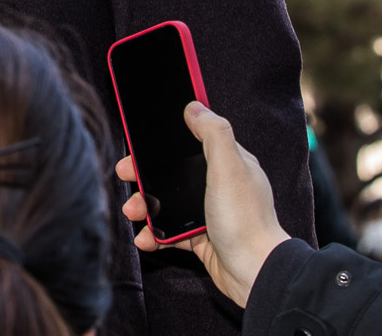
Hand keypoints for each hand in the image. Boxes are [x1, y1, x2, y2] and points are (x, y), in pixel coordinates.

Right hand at [117, 102, 290, 307]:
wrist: (255, 274)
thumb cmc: (245, 220)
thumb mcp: (229, 168)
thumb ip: (213, 133)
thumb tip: (195, 107)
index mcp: (229, 162)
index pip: (194, 140)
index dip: (167, 139)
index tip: (142, 139)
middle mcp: (219, 185)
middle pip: (174, 172)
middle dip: (146, 174)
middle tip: (126, 174)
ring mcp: (210, 212)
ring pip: (168, 202)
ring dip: (146, 206)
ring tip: (133, 212)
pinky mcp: (202, 238)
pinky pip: (171, 231)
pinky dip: (155, 235)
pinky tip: (145, 238)